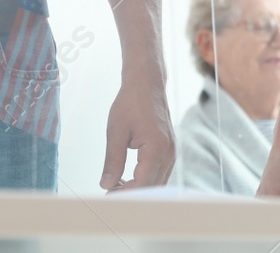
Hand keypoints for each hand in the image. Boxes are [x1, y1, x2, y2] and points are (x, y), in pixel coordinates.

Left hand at [100, 70, 174, 190]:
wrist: (146, 83)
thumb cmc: (131, 102)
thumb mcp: (116, 131)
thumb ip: (112, 160)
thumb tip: (106, 184)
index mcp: (156, 149)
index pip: (142, 184)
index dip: (124, 194)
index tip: (107, 196)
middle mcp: (169, 153)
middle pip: (152, 187)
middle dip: (131, 194)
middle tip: (109, 194)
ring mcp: (172, 152)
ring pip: (158, 182)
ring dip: (139, 188)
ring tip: (116, 186)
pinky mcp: (170, 150)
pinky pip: (160, 172)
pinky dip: (145, 179)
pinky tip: (127, 177)